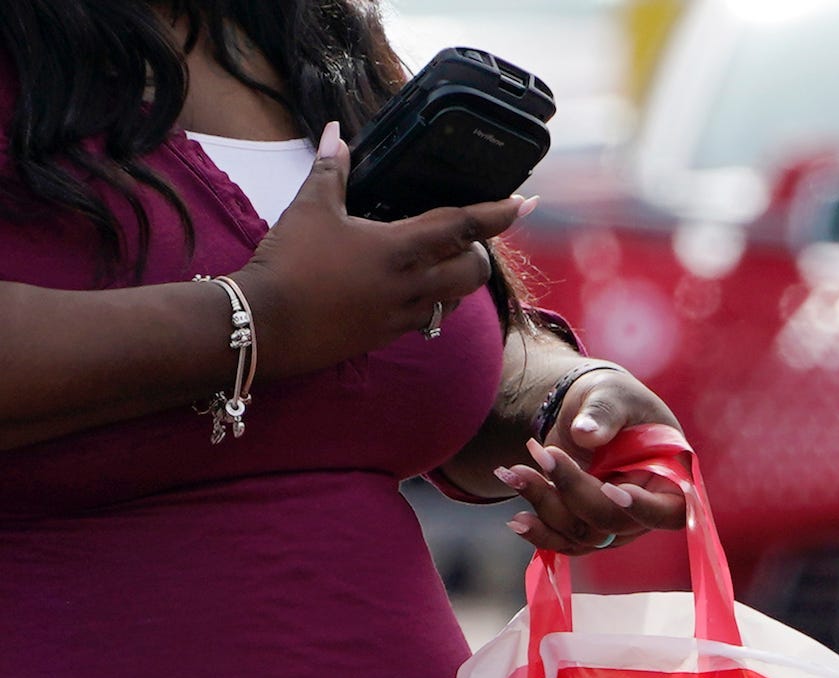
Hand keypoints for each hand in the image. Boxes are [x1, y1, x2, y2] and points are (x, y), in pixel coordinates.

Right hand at [230, 122, 525, 379]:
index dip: (497, 214)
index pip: (462, 227)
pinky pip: (429, 318)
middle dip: (480, 253)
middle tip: (467, 238)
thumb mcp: (309, 208)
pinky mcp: (389, 335)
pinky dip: (434, 302)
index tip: (525, 203)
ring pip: (456, 299)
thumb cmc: (290, 265)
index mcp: (400, 249)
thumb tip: (338, 133)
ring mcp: (404, 315)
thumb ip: (332, 170)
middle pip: (474, 270)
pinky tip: (415, 290)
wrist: (268, 326)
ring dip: (459, 280)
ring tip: (442, 262)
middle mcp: (412, 285)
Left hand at [494, 367, 687, 553]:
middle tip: (542, 452)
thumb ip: (603, 412)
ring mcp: (616, 526)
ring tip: (511, 472)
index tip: (613, 489)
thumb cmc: (613, 400)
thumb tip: (585, 433)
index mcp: (671, 479)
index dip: (644, 508)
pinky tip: (516, 521)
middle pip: (614, 522)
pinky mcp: (586, 528)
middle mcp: (646, 511)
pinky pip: (565, 542)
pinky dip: (539, 533)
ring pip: (583, 534)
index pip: (670, 511)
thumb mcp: (613, 395)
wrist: (587, 413)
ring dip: (545, 506)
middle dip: (574, 492)